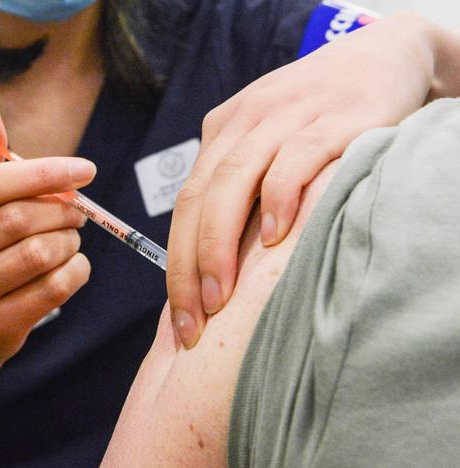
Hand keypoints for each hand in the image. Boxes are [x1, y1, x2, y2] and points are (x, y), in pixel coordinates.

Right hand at [0, 101, 95, 365]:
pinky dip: (76, 272)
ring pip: (39, 254)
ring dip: (69, 242)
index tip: (87, 170)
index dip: (44, 173)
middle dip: (62, 211)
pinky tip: (73, 266)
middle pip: (20, 219)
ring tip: (70, 239)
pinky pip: (53, 289)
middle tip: (78, 213)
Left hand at [167, 13, 436, 348]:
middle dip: (188, 265)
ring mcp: (283, 117)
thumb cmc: (319, 115)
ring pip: (233, 181)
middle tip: (192, 321)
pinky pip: (293, 159)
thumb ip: (243, 186)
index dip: (176, 263)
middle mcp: (243, 123)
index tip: (180, 315)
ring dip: (219, 242)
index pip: (185, 204)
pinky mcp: (330, 119)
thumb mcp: (268, 142)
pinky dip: (278, 198)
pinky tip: (273, 239)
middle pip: (198, 198)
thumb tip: (219, 260)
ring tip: (218, 297)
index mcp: (222, 133)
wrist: (379, 57)